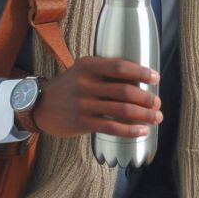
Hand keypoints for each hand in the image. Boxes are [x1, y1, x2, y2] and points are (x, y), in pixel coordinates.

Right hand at [31, 56, 161, 137]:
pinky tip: (142, 131)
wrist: (40, 105)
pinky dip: (130, 130)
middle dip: (147, 98)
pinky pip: (112, 127)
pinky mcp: (81, 123)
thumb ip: (105, 72)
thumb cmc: (69, 87)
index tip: (156, 78)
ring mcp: (83, 104)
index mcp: (88, 65)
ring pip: (122, 110)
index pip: (120, 66)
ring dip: (144, 115)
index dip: (141, 72)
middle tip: (158, 103)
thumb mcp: (82, 70)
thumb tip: (140, 80)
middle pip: (125, 90)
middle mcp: (85, 83)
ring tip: (156, 117)